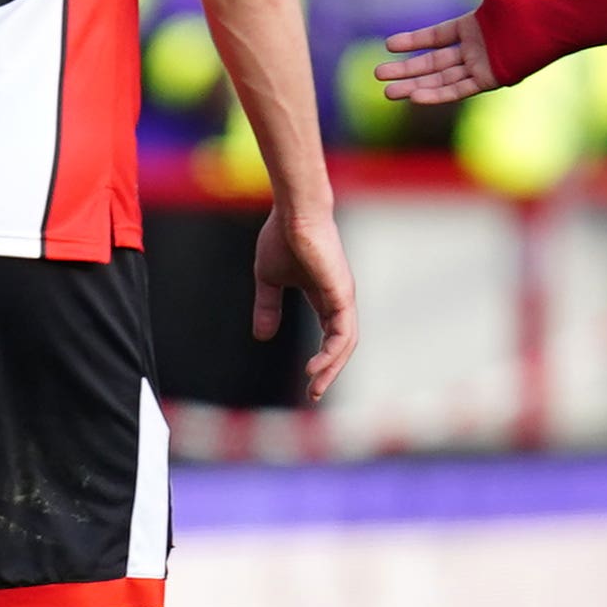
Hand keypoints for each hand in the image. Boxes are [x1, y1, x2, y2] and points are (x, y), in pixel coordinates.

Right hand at [253, 201, 358, 399]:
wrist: (293, 213)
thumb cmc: (282, 237)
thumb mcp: (269, 280)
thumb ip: (268, 306)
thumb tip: (261, 337)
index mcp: (324, 295)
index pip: (330, 334)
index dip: (322, 359)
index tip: (308, 380)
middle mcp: (339, 298)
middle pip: (341, 344)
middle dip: (329, 371)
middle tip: (314, 394)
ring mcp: (343, 296)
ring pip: (345, 343)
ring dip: (331, 368)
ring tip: (315, 386)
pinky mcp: (343, 294)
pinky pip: (343, 333)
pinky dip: (332, 353)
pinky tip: (316, 367)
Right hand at [374, 0, 509, 103]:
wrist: (550, 18)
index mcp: (471, 28)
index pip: (434, 38)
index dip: (411, 42)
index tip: (388, 46)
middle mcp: (473, 50)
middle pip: (431, 62)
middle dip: (405, 70)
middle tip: (378, 75)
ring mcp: (481, 66)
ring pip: (440, 79)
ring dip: (415, 86)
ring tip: (389, 92)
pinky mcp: (491, 79)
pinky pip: (459, 89)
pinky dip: (437, 94)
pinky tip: (416, 97)